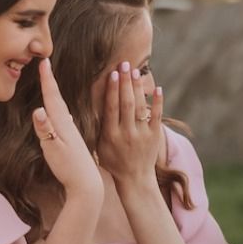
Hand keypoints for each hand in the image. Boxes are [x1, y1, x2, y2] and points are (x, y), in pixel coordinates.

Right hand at [34, 58, 102, 198]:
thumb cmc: (69, 168)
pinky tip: (63, 112)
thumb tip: (38, 109)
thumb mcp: (53, 149)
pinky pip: (66, 119)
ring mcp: (72, 133)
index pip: (53, 97)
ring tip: (52, 82)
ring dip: (56, 93)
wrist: (87, 184)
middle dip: (50, 81)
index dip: (48, 79)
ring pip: (63, 108)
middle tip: (45, 63)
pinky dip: (61, 110)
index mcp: (63, 124)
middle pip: (58, 99)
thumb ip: (45, 130)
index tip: (44, 61)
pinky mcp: (74, 141)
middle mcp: (69, 125)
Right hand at [97, 62, 164, 186]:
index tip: (112, 74)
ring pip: (140, 108)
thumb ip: (96, 127)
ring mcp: (142, 135)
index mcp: (110, 135)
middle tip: (124, 64)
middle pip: (127, 104)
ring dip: (138, 88)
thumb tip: (85, 106)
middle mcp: (126, 133)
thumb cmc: (113, 161)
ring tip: (135, 71)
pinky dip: (158, 102)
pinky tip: (158, 88)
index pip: (111, 108)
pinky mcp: (155, 136)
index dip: (112, 90)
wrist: (135, 179)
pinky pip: (157, 117)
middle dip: (125, 82)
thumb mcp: (98, 146)